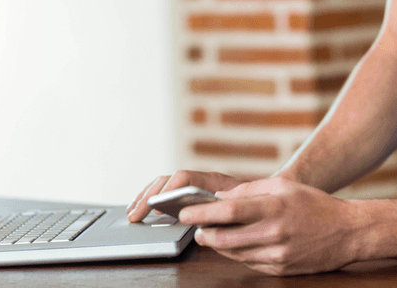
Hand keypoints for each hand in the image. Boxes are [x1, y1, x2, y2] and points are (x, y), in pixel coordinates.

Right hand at [127, 170, 244, 222]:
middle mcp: (201, 180)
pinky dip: (152, 198)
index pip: (185, 177)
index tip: (156, 204)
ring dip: (146, 196)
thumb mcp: (241, 209)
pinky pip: (167, 191)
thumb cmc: (254, 205)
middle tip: (135, 214)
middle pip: (168, 180)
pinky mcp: (191, 194)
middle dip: (148, 196)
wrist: (264, 200)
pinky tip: (142, 208)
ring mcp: (194, 185)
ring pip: (164, 184)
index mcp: (213, 181)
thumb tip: (203, 219)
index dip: (168, 189)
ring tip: (132, 211)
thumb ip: (224, 211)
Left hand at [180, 176, 362, 275]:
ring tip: (211, 236)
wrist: (348, 232)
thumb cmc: (316, 204)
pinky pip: (249, 263)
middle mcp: (274, 233)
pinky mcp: (280, 269)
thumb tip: (222, 197)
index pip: (228, 211)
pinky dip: (237, 254)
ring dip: (218, 245)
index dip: (202, 213)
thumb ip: (251, 190)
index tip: (185, 213)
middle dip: (204, 234)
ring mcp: (277, 255)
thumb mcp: (285, 186)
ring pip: (234, 253)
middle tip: (196, 228)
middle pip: (225, 238)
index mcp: (274, 208)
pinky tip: (234, 245)